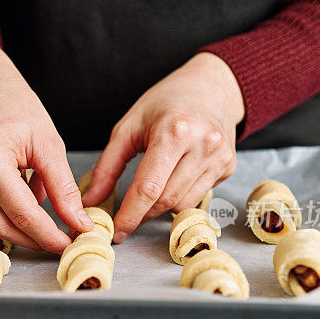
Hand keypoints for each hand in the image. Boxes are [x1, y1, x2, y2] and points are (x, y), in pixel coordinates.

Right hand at [0, 38, 93, 252]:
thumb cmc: (16, 107)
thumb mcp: (49, 144)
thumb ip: (63, 188)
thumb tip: (78, 224)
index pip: (24, 215)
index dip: (49, 236)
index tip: (71, 244)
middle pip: (5, 227)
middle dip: (36, 239)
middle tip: (63, 240)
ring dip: (23, 223)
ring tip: (46, 206)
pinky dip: (8, 207)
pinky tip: (22, 186)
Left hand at [82, 52, 244, 242]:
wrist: (211, 86)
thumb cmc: (166, 103)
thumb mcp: (129, 126)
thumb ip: (107, 166)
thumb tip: (91, 200)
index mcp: (174, 132)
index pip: (148, 187)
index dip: (129, 214)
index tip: (116, 231)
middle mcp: (202, 146)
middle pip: (166, 200)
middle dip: (142, 215)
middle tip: (124, 219)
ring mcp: (219, 158)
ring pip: (183, 204)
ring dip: (160, 208)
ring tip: (147, 196)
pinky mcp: (228, 167)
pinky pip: (197, 197)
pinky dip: (179, 197)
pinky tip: (172, 180)